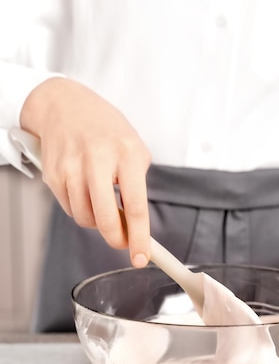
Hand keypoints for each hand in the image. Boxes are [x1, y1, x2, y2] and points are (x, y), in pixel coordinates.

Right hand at [20, 77, 150, 265]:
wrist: (64, 105)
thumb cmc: (105, 129)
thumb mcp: (133, 147)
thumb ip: (136, 184)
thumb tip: (134, 225)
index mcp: (126, 153)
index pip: (135, 205)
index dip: (139, 237)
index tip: (141, 257)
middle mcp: (98, 160)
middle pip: (105, 218)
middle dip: (116, 239)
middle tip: (122, 241)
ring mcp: (72, 167)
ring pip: (85, 218)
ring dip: (97, 221)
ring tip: (103, 203)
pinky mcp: (53, 173)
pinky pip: (69, 208)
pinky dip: (80, 208)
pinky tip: (85, 191)